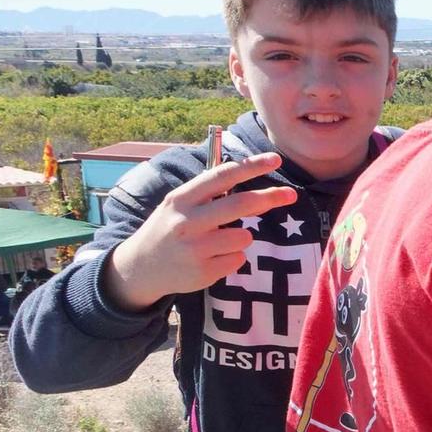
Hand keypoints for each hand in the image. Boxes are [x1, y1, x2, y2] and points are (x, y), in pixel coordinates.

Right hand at [103, 154, 297, 310]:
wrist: (140, 268)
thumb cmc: (170, 229)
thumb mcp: (178, 205)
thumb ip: (209, 193)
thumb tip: (251, 182)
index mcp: (181, 199)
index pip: (222, 176)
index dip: (251, 166)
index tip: (275, 159)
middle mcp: (187, 222)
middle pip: (240, 205)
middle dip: (270, 198)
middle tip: (291, 194)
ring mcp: (195, 249)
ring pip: (244, 236)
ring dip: (241, 237)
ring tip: (218, 242)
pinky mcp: (203, 272)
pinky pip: (238, 259)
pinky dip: (233, 258)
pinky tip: (211, 259)